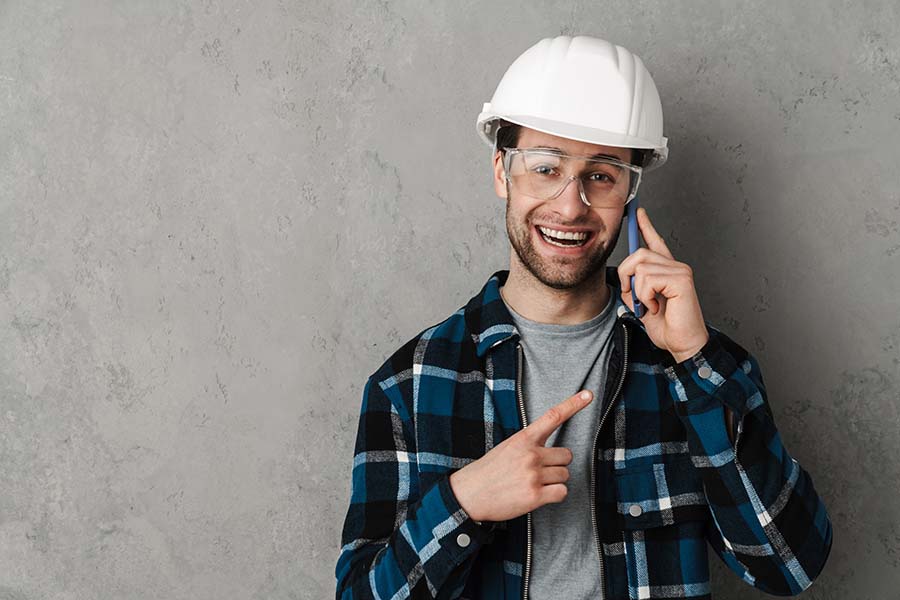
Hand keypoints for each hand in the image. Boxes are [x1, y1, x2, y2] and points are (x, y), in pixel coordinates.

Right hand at [449, 390, 593, 521]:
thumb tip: (551, 452)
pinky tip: (538, 495)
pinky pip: (562, 492)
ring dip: (554, 481)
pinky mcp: (535, 495)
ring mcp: (534, 475)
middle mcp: (531, 454)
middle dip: (557, 464)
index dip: (573, 404)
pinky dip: (554, 495)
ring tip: (533, 483)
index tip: (588, 394)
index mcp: (524, 439)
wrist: (470, 494)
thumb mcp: (507, 447)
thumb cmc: (489, 471)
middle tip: (539, 471)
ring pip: (564, 475)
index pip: (553, 416)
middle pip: (566, 455)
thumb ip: (529, 445)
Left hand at [617, 207, 709, 362]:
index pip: (655, 242)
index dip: (645, 226)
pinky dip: (646, 297)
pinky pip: (648, 279)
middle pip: (638, 254)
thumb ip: (634, 287)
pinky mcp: (681, 279)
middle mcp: (675, 266)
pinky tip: (657, 307)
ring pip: (640, 267)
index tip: (638, 212)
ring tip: (651, 305)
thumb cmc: (668, 327)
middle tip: (636, 297)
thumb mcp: (641, 305)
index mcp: (666, 271)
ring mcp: (680, 270)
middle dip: (627, 275)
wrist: (683, 344)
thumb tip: (626, 277)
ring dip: (638, 291)